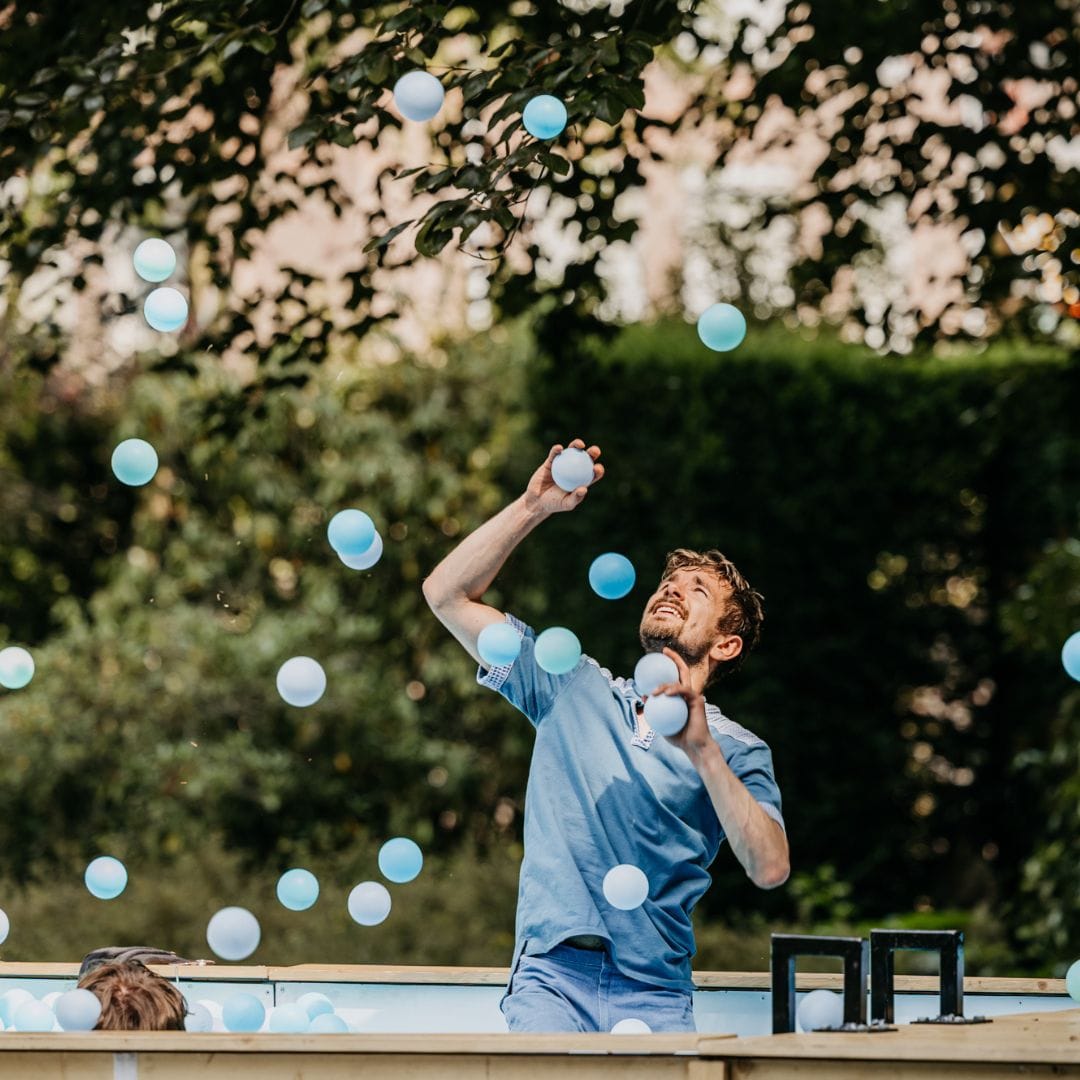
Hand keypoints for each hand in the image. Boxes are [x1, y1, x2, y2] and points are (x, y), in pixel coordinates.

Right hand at [523, 438, 603, 515]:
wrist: (537, 500)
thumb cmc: (554, 504)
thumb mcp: (566, 504)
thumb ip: (576, 498)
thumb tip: (584, 489)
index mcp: (582, 479)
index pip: (593, 473)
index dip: (598, 469)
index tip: (596, 468)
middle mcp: (574, 469)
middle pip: (586, 458)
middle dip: (594, 452)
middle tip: (594, 451)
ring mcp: (563, 463)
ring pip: (572, 451)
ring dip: (577, 444)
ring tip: (580, 445)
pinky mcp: (551, 460)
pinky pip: (555, 453)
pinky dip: (557, 449)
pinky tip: (559, 448)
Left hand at [652, 648, 715, 766]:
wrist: (695, 747)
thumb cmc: (679, 737)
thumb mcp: (662, 723)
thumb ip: (655, 710)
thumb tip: (643, 697)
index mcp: (681, 697)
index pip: (675, 677)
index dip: (669, 665)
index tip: (658, 658)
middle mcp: (689, 693)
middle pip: (683, 671)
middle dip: (674, 658)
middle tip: (664, 651)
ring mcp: (694, 696)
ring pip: (680, 682)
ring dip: (665, 685)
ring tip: (653, 692)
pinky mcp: (698, 700)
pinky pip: (684, 691)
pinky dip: (674, 691)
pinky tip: (665, 693)